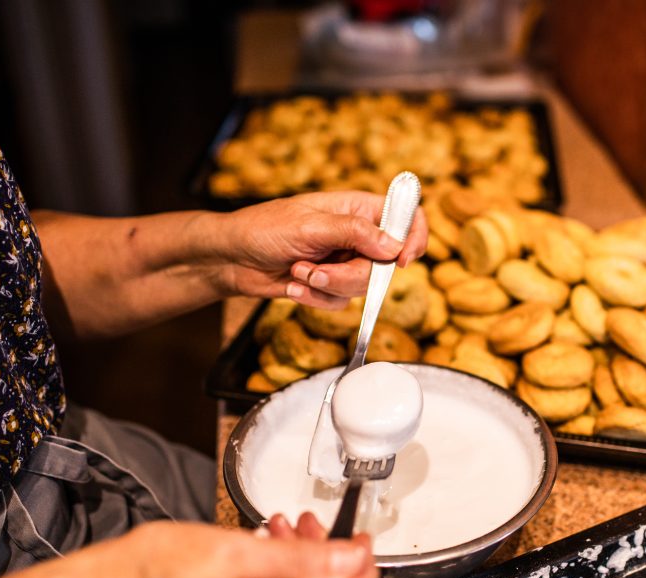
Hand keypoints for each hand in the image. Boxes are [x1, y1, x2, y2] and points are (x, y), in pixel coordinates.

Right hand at [82, 519, 378, 577]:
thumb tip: (352, 558)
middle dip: (328, 563)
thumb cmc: (157, 571)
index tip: (362, 541)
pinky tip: (269, 555)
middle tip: (313, 525)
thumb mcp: (237, 551)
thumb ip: (304, 558)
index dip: (363, 573)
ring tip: (285, 532)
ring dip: (304, 569)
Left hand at [222, 191, 427, 308]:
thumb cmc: (264, 228)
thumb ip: (354, 233)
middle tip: (317, 272)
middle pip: (384, 264)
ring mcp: (345, 261)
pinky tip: (293, 286)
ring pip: (362, 287)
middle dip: (349, 275)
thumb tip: (393, 245)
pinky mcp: (330, 284)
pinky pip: (341, 302)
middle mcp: (358, 234)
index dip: (413, 237)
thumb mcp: (310, 226)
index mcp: (358, 208)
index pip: (405, 216)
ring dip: (327, 286)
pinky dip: (316, 298)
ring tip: (298, 273)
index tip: (401, 260)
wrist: (232, 257)